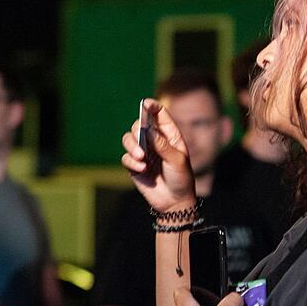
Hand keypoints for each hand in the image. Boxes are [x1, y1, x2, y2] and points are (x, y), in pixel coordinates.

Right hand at [120, 98, 196, 212]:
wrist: (174, 202)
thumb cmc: (181, 179)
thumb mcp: (177, 160)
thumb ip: (162, 144)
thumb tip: (147, 129)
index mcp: (169, 135)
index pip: (159, 115)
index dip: (151, 106)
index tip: (145, 104)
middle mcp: (154, 141)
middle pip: (138, 125)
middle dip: (136, 131)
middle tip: (140, 141)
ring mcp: (143, 153)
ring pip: (128, 139)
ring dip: (131, 146)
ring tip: (140, 157)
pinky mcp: (134, 165)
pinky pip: (125, 158)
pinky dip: (131, 162)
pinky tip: (142, 170)